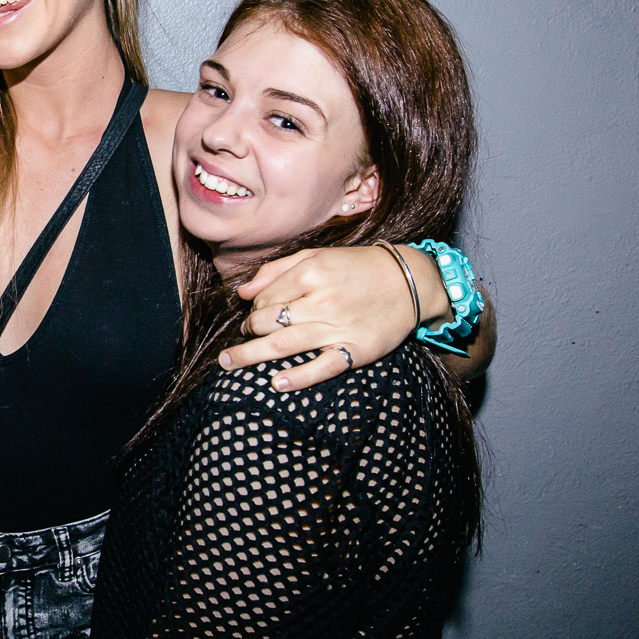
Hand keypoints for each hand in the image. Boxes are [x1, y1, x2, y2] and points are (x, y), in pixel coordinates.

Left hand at [219, 245, 422, 391]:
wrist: (408, 281)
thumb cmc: (357, 268)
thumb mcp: (317, 256)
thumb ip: (277, 270)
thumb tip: (242, 292)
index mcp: (310, 273)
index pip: (265, 299)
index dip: (253, 310)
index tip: (254, 315)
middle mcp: (321, 301)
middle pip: (267, 323)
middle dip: (248, 332)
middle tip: (243, 337)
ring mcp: (338, 327)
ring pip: (284, 345)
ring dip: (251, 356)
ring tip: (230, 362)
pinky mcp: (356, 350)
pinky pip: (323, 367)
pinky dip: (299, 377)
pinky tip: (277, 383)